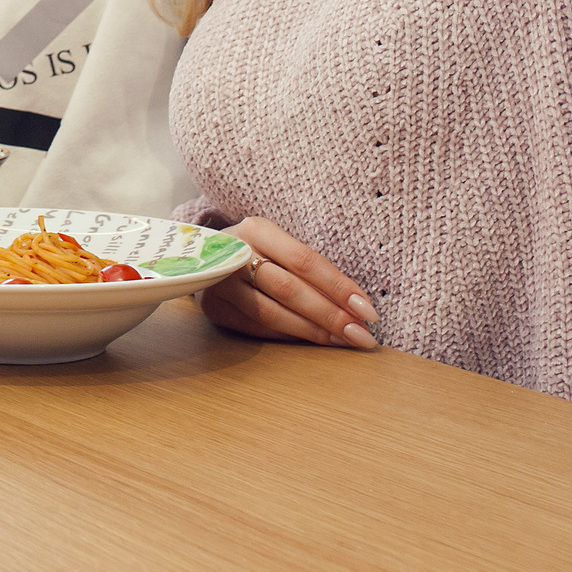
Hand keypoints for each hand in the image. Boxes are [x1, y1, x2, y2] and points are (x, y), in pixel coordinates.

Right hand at [195, 218, 380, 349]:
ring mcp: (219, 281)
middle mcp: (234, 252)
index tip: (368, 311)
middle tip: (362, 336)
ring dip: (312, 331)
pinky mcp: (213, 307)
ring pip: (272, 313)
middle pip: (290, 289)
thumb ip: (310, 270)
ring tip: (342, 341)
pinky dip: (287, 336)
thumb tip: (356, 306)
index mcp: (257, 229)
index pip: (305, 261)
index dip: (339, 287)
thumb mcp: (279, 245)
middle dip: (331, 315)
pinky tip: (310, 342)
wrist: (202, 255)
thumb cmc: (258, 251)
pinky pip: (256, 328)